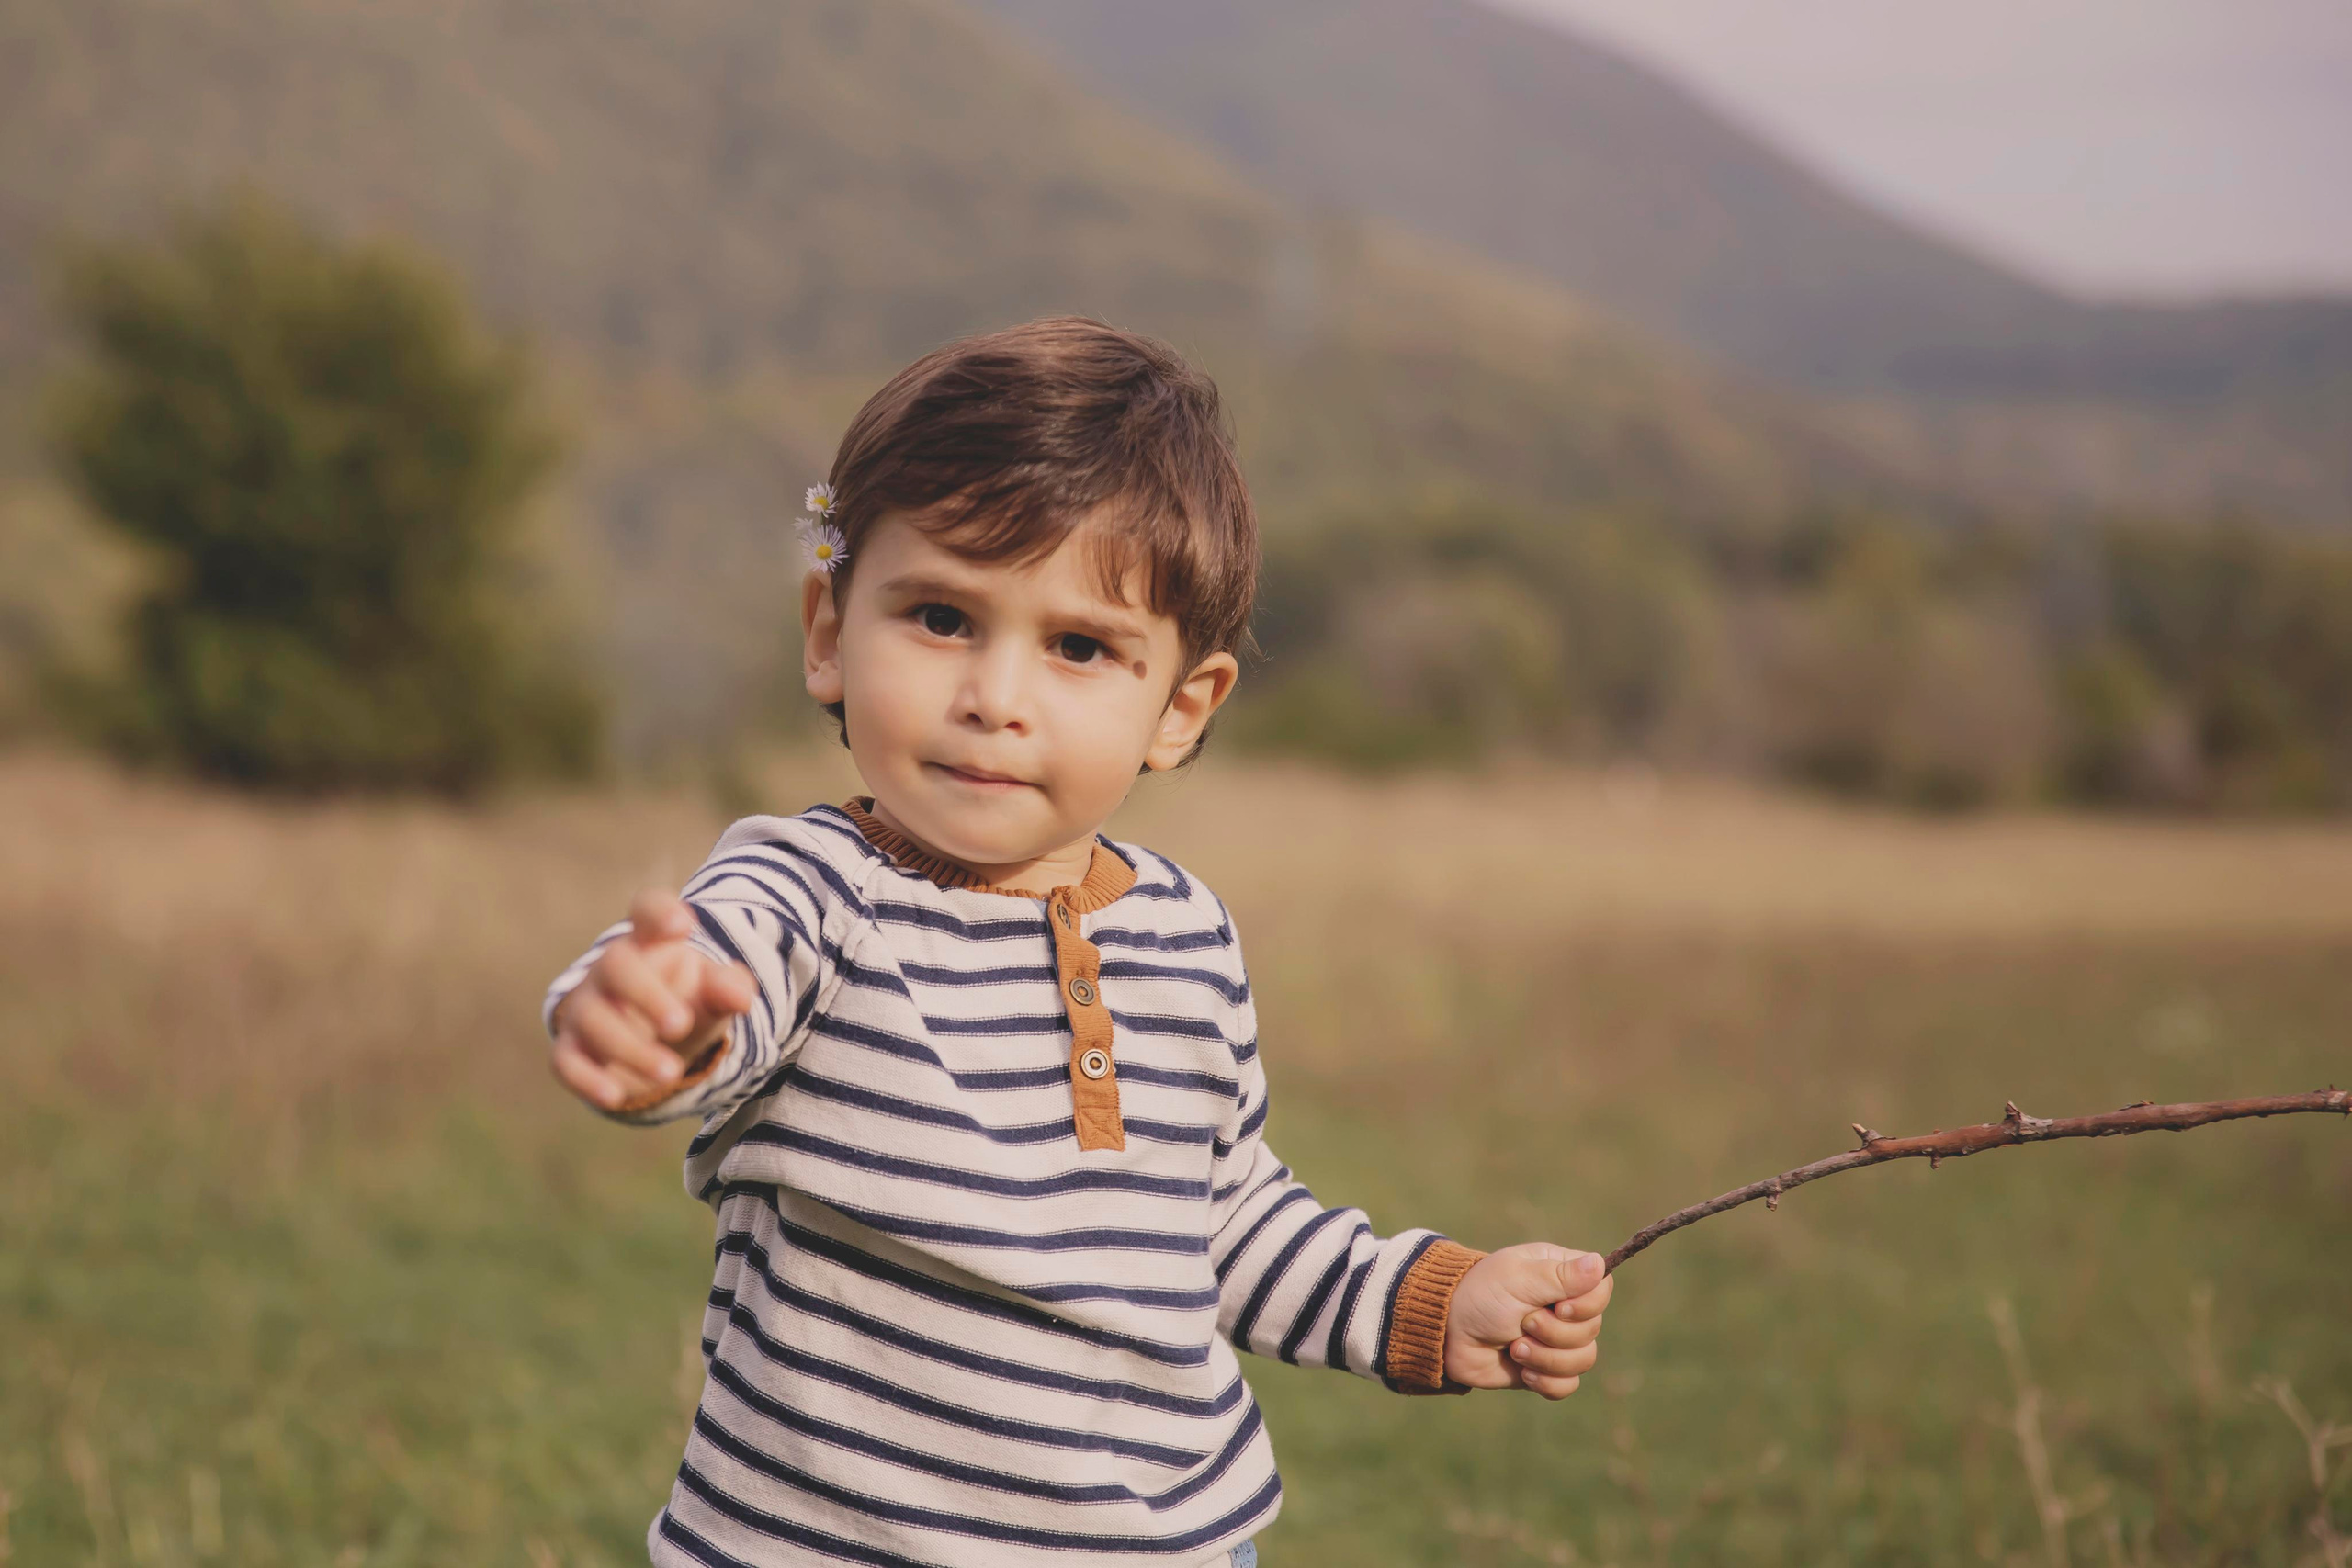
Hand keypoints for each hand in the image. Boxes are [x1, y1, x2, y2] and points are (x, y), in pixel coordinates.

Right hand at [549, 888, 755, 1109]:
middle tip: (680, 1024)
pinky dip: (588, 1080)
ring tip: (671, 1073)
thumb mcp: (713, 992)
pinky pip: (566, 1061)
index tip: (683, 925)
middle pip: (616, 965)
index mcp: (650, 942)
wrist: (651, 1040)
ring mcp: (585, 1007)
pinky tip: (616, 1096)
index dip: (660, 912)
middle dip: (647, 995)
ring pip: (594, 1020)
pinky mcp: (571, 1048)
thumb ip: (729, 987)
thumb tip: (740, 996)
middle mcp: (610, 969)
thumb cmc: (684, 1000)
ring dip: (631, 1049)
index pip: (647, 910)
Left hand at [1443, 1244, 1613, 1398]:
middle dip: (1554, 1333)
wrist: (1445, 1332)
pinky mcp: (1544, 1368)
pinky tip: (1522, 1371)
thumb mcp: (1519, 1280)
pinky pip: (1567, 1385)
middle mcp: (1563, 1306)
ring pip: (1584, 1360)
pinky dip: (1546, 1381)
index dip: (1586, 1305)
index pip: (1602, 1290)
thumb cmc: (1480, 1295)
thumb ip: (1561, 1276)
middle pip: (1593, 1329)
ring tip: (1515, 1347)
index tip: (1556, 1307)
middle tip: (1522, 1323)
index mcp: (1560, 1274)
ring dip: (1546, 1358)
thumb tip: (1599, 1264)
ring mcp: (1555, 1339)